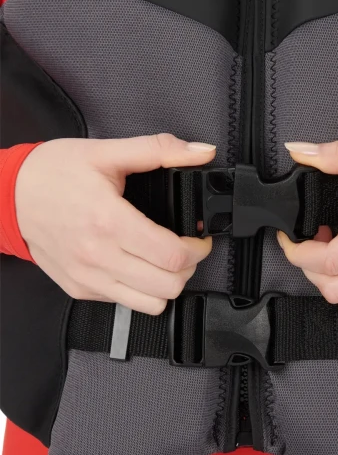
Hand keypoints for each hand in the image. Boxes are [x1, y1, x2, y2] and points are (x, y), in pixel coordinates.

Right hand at [16, 134, 215, 314]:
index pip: (172, 255)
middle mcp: (98, 257)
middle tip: (186, 248)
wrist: (8, 195)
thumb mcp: (107, 152)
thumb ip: (160, 150)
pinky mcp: (80, 289)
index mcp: (109, 221)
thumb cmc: (53, 174)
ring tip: (165, 261)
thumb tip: (201, 152)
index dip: (198, 249)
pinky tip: (139, 267)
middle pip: (168, 285)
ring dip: (168, 284)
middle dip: (188, 266)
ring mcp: (88, 278)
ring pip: (151, 304)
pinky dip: (142, 290)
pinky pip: (125, 303)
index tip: (199, 239)